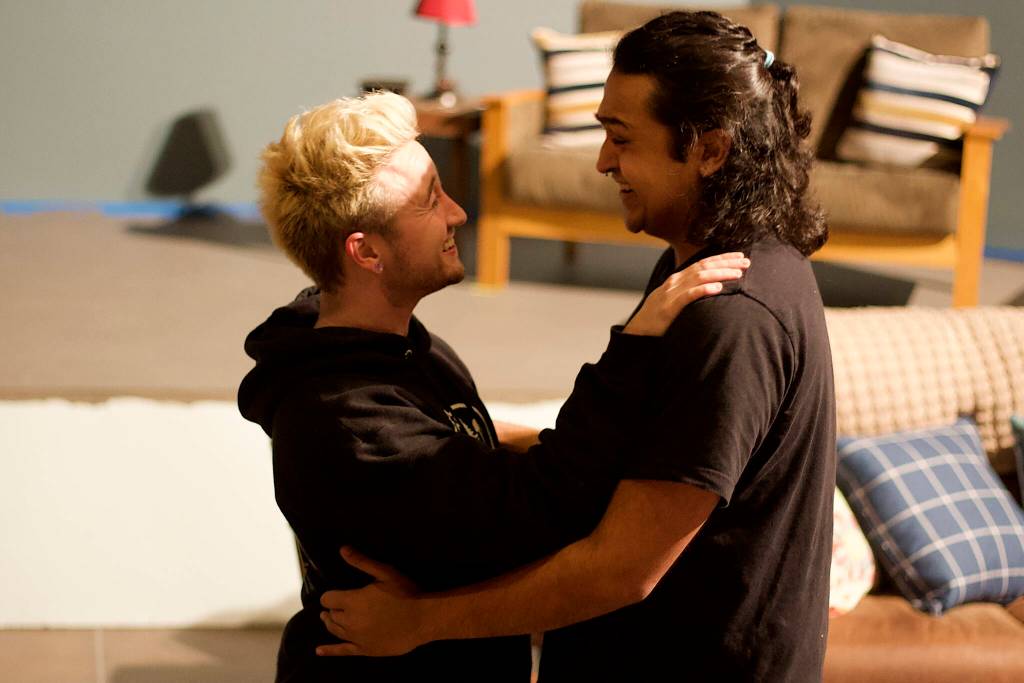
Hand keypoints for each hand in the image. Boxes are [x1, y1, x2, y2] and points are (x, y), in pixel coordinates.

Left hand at [316, 546, 424, 656]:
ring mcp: (356, 638)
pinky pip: (342, 651)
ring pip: (334, 630)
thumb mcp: (385, 573)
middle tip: (337, 605)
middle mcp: (350, 621)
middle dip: (332, 609)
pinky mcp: (365, 650)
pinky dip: (329, 651)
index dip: (330, 595)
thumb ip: (362, 562)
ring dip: (330, 623)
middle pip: (331, 615)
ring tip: (329, 618)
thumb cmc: (405, 593)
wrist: (422, 619)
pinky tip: (319, 650)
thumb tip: (342, 549)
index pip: (328, 598)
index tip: (335, 594)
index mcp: (353, 601)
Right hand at [624, 252, 748, 336]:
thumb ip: (688, 291)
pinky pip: (688, 296)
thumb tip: (710, 287)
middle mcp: (675, 282)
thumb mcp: (673, 299)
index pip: (702, 263)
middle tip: (746, 262)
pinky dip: (703, 290)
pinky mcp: (669, 308)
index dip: (721, 258)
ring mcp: (671, 294)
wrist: (637, 331)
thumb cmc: (657, 317)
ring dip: (720, 274)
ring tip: (737, 274)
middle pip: (704, 267)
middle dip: (726, 263)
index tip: (739, 256)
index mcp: (677, 279)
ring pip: (699, 278)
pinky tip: (717, 288)